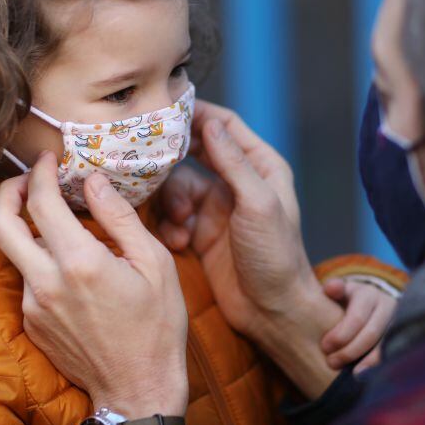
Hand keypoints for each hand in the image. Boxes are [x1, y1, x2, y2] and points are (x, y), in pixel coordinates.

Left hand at [0, 152, 188, 416]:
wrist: (138, 390)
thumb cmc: (157, 327)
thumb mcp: (155, 264)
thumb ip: (120, 217)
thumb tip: (93, 180)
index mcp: (80, 263)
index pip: (41, 201)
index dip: (42, 171)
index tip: (50, 159)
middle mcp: (46, 283)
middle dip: (8, 190)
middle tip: (28, 178)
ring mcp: (34, 306)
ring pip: (14, 253)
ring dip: (30, 230)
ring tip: (60, 223)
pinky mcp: (32, 323)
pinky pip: (28, 280)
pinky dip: (42, 262)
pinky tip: (71, 266)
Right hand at [164, 101, 313, 329]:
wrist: (273, 311)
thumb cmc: (277, 256)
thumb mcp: (258, 204)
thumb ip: (234, 163)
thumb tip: (210, 123)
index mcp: (260, 167)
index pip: (224, 125)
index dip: (196, 115)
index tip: (164, 112)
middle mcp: (236, 182)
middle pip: (192, 154)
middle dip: (171, 162)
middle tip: (147, 165)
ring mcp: (216, 208)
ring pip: (177, 187)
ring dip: (170, 202)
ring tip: (177, 222)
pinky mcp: (200, 233)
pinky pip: (172, 216)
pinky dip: (169, 226)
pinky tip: (177, 241)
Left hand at [320, 279, 395, 371]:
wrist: (370, 304)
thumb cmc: (347, 300)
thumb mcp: (340, 291)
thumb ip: (333, 289)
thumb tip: (332, 288)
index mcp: (368, 294)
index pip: (356, 317)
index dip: (341, 335)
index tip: (325, 347)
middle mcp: (387, 306)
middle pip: (371, 334)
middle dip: (350, 351)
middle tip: (331, 363)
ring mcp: (398, 322)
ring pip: (386, 345)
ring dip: (369, 363)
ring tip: (354, 376)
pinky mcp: (404, 336)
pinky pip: (394, 353)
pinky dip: (381, 366)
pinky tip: (369, 377)